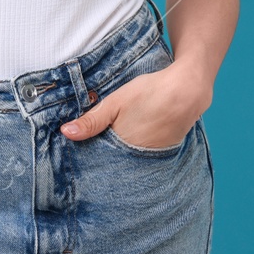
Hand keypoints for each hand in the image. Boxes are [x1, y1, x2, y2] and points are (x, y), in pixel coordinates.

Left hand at [59, 64, 210, 149]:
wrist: (187, 91)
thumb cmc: (150, 93)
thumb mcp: (115, 102)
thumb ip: (91, 120)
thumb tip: (66, 133)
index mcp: (122, 148)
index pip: (100, 160)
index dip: (90, 155)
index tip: (80, 152)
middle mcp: (138, 158)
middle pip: (115, 162)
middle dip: (105, 156)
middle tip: (97, 144)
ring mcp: (153, 157)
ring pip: (130, 159)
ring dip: (122, 153)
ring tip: (117, 139)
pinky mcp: (165, 152)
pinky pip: (145, 156)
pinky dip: (137, 149)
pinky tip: (135, 136)